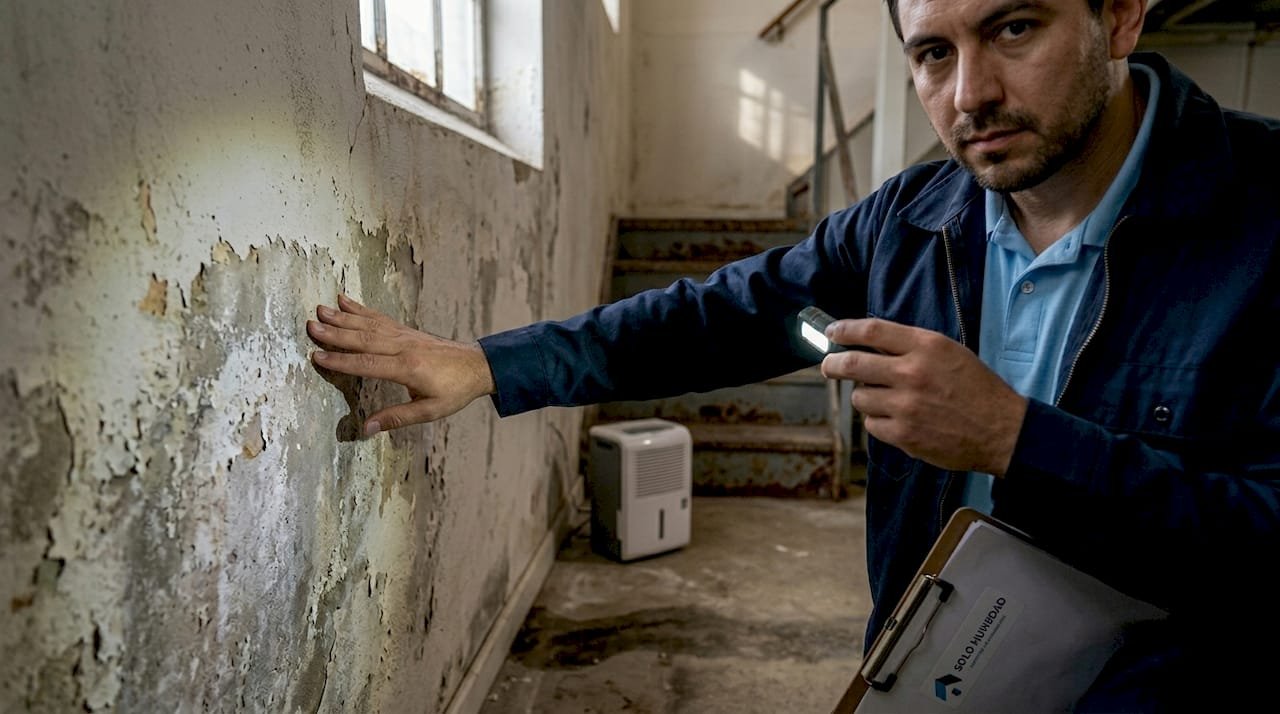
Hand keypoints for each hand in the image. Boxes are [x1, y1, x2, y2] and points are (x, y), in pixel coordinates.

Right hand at [307, 294, 494, 435]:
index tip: (317, 357)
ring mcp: (405, 335)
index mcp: (408, 368)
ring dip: (343, 317)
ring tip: (320, 310)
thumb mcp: (430, 411)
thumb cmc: (455, 391)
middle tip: (310, 326)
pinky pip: (380, 318)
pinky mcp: (407, 330)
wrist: (478, 366)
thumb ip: (397, 418)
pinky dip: (361, 309)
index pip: (367, 364)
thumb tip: (366, 428)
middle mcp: (404, 347)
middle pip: (364, 339)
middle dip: (335, 333)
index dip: (341, 361)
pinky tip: (344, 302)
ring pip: (369, 325)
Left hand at [820, 318, 1025, 475]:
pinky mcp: (904, 435)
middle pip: (852, 363)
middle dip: (833, 364)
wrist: (1002, 430)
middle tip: (828, 366)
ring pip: (860, 398)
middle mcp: (912, 373)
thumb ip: (911, 346)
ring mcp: (906, 406)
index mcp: (926, 346)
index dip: (845, 330)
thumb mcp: (950, 353)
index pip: (872, 330)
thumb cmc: (977, 390)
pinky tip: (898, 420)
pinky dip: (879, 422)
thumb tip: (869, 343)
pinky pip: (872, 425)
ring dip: (866, 397)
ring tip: (886, 399)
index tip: (832, 331)